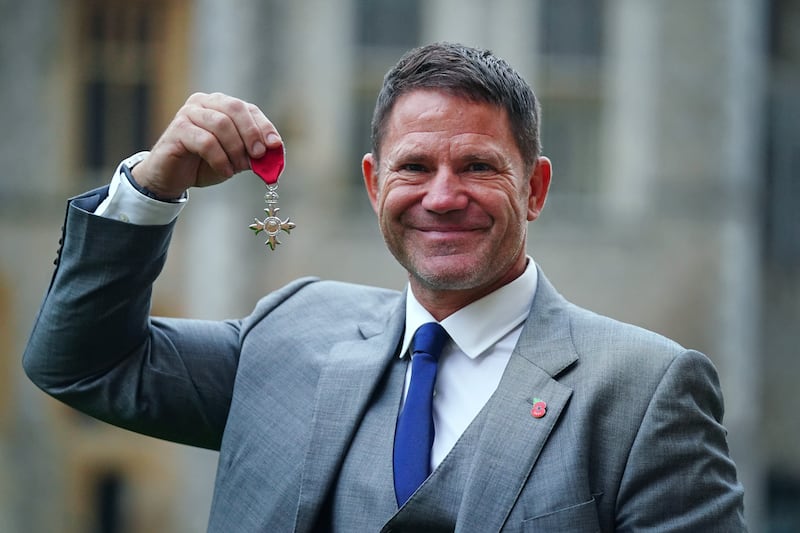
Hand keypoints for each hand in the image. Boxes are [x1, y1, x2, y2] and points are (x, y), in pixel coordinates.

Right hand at [131, 92, 281, 199]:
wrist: (172, 177)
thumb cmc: (205, 164)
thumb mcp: (235, 158)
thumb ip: (253, 153)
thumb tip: (274, 153)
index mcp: (220, 104)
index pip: (248, 109)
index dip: (264, 126)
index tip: (274, 145)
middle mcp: (204, 103)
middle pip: (235, 109)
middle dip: (251, 134)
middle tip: (258, 155)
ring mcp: (188, 113)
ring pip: (221, 124)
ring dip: (235, 150)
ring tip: (237, 168)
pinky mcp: (178, 130)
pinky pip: (206, 142)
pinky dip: (220, 159)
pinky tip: (225, 171)